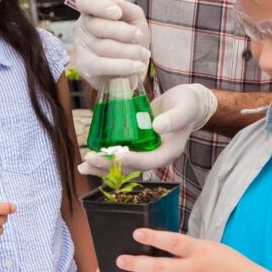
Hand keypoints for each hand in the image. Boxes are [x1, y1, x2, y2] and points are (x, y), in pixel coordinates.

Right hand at [73, 0, 151, 83]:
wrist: (132, 65)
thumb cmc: (131, 38)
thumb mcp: (134, 18)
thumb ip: (124, 6)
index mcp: (92, 11)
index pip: (85, 1)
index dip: (99, 6)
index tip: (117, 13)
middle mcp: (82, 27)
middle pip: (97, 26)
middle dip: (123, 32)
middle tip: (139, 36)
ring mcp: (81, 48)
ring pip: (104, 47)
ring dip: (130, 51)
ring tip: (144, 54)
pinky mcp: (85, 67)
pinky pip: (103, 65)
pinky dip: (124, 66)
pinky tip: (137, 67)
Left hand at [78, 83, 217, 174]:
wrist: (186, 104)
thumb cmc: (188, 104)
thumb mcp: (185, 107)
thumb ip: (174, 117)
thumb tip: (157, 127)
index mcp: (169, 151)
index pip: (151, 161)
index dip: (134, 160)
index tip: (118, 156)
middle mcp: (156, 156)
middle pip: (132, 168)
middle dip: (110, 165)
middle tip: (90, 159)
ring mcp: (145, 153)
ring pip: (122, 166)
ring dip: (103, 167)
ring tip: (83, 166)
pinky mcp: (136, 147)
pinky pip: (119, 157)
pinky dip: (104, 158)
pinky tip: (88, 159)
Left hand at [114, 230, 257, 271]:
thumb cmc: (230, 265)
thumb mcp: (209, 247)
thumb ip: (186, 247)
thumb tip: (161, 242)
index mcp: (199, 252)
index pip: (173, 241)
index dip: (153, 237)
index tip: (136, 233)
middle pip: (159, 267)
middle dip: (136, 264)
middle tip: (120, 260)